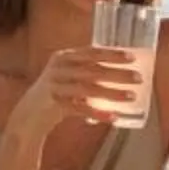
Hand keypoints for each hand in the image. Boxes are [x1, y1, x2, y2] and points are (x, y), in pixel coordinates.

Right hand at [9, 46, 149, 136]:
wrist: (30, 113)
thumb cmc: (58, 92)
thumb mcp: (69, 75)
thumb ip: (88, 70)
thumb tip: (124, 71)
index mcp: (64, 57)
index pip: (91, 52)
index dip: (112, 54)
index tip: (132, 57)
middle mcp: (58, 69)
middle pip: (93, 70)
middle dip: (118, 73)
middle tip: (138, 78)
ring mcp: (55, 86)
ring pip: (88, 89)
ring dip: (112, 93)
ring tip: (131, 96)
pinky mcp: (54, 104)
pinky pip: (80, 109)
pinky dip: (98, 113)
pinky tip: (114, 117)